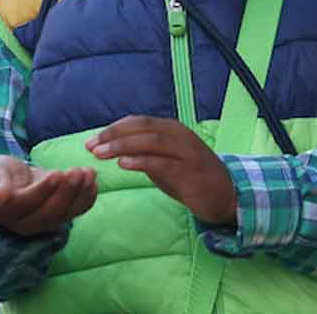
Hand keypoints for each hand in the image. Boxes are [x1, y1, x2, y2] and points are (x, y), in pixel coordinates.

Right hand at [0, 155, 97, 236]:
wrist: (12, 182)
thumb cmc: (1, 175)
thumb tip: (0, 195)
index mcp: (8, 212)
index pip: (27, 203)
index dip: (43, 190)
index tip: (56, 173)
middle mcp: (27, 223)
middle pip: (49, 212)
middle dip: (66, 191)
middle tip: (77, 171)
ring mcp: (46, 223)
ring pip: (65, 213)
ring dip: (80, 194)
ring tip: (89, 172)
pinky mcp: (60, 217)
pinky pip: (76, 211)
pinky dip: (87, 198)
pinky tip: (93, 180)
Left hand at [86, 116, 236, 226]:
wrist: (226, 195)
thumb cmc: (191, 177)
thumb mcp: (166, 160)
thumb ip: (145, 152)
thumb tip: (115, 149)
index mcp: (172, 130)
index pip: (139, 122)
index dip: (114, 128)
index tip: (93, 140)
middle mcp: (180, 136)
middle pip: (142, 128)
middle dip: (113, 136)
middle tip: (90, 146)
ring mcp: (186, 153)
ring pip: (150, 142)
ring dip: (122, 147)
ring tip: (100, 154)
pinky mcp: (189, 173)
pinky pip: (161, 163)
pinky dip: (140, 161)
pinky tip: (123, 165)